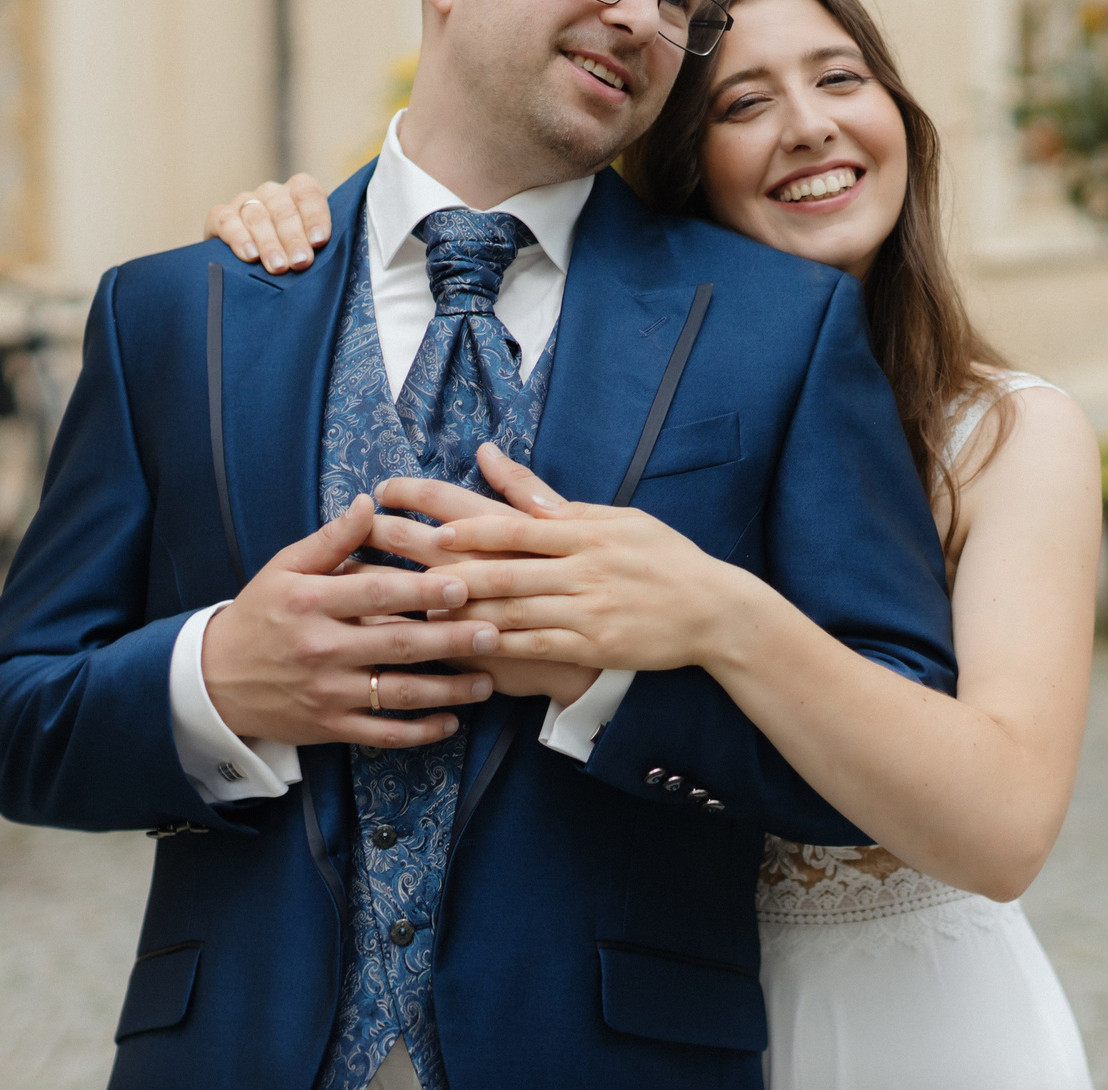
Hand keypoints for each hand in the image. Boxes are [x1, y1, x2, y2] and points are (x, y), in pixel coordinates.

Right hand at [199, 493, 502, 746]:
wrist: (214, 679)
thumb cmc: (261, 613)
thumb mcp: (285, 568)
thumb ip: (332, 539)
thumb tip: (370, 503)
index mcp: (310, 603)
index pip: (375, 594)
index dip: (421, 590)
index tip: (463, 584)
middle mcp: (321, 650)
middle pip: (397, 645)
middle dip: (450, 641)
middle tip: (493, 632)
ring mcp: (327, 694)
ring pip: (397, 695)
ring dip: (447, 692)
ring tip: (488, 682)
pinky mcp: (329, 728)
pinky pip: (382, 734)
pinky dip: (418, 732)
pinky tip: (451, 722)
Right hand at [205, 173, 331, 272]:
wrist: (250, 262)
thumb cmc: (292, 253)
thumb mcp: (311, 245)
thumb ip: (320, 244)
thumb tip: (338, 258)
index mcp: (299, 191)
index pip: (308, 193)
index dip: (315, 216)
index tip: (320, 241)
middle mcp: (272, 192)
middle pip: (283, 209)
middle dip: (293, 238)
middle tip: (300, 262)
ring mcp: (245, 202)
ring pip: (257, 215)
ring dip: (269, 242)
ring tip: (278, 266)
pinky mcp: (220, 217)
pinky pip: (226, 220)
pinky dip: (238, 237)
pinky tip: (249, 255)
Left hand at [372, 446, 750, 675]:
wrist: (713, 608)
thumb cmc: (660, 556)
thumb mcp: (611, 516)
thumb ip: (546, 498)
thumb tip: (489, 458)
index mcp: (583, 531)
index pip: (512, 525)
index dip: (462, 526)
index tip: (418, 520)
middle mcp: (581, 567)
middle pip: (499, 568)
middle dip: (441, 565)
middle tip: (393, 560)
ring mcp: (587, 608)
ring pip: (511, 610)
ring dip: (459, 611)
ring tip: (412, 610)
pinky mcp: (594, 644)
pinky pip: (536, 647)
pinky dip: (497, 647)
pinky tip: (462, 648)